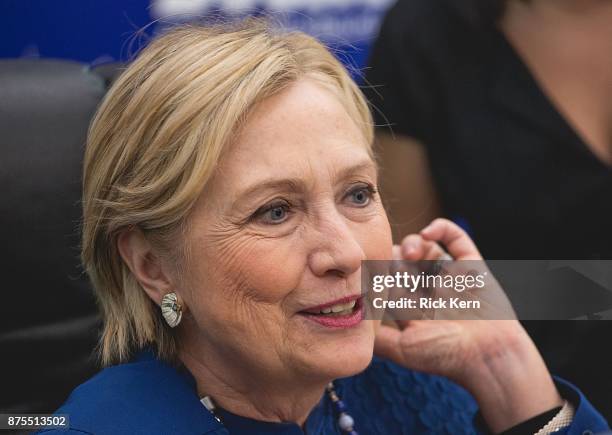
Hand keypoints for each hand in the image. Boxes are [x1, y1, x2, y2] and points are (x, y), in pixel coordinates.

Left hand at [375, 219, 562, 432]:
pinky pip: (456, 238)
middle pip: (403, 260)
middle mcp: (429, 289)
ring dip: (412, 242)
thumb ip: (377, 336)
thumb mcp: (402, 348)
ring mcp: (449, 276)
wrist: (489, 356)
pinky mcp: (472, 265)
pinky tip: (428, 232)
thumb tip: (350, 321)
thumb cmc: (446, 356)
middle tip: (391, 260)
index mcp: (412, 307)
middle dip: (393, 255)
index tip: (371, 269)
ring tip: (410, 251)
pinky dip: (441, 228)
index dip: (377, 270)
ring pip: (425, 247)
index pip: (387, 280)